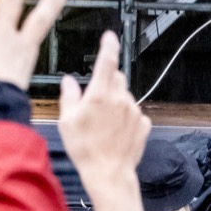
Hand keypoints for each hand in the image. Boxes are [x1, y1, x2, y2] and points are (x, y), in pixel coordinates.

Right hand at [58, 31, 151, 192]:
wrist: (109, 173)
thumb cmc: (85, 149)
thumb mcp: (67, 122)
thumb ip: (69, 97)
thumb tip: (69, 81)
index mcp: (100, 95)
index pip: (107, 61)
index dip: (109, 46)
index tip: (110, 37)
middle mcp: (120, 98)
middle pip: (116, 78)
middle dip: (107, 82)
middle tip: (94, 101)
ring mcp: (134, 110)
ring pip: (125, 96)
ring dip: (115, 102)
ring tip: (103, 124)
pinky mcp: (144, 122)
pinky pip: (134, 113)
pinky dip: (125, 117)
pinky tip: (115, 132)